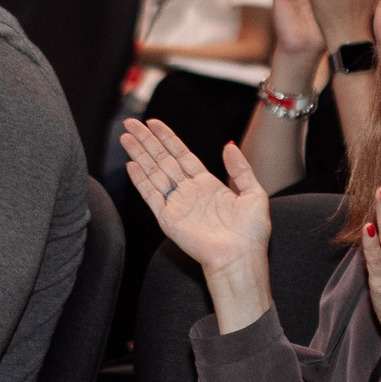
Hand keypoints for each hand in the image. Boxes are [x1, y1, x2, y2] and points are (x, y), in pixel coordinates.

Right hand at [119, 118, 271, 273]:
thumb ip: (240, 169)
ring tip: (125, 136)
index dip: (167, 138)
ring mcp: (177, 204)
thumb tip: (229, 145)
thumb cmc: (250, 233)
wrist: (240, 259)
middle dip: (147, 141)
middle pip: (163, 159)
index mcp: (208, 184)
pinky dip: (140, 180)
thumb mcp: (254, 193)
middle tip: (131, 122)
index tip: (153, 123)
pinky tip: (131, 164)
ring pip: (154, 172)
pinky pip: (151, 195)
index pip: (182, 154)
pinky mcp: (168, 219)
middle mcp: (189, 192)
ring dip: (139, 154)